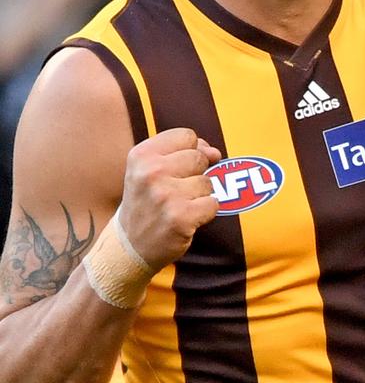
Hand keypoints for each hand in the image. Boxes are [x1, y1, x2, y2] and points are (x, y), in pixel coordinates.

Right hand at [119, 128, 220, 270]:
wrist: (130, 246)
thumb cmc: (146, 203)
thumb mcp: (152, 170)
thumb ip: (184, 153)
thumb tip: (215, 152)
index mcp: (142, 155)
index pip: (187, 136)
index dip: (191, 150)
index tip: (179, 167)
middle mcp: (151, 172)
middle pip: (199, 157)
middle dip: (196, 174)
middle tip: (176, 191)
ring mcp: (166, 195)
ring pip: (208, 182)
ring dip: (200, 195)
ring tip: (178, 205)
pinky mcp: (181, 217)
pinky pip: (213, 203)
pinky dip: (205, 212)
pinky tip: (187, 218)